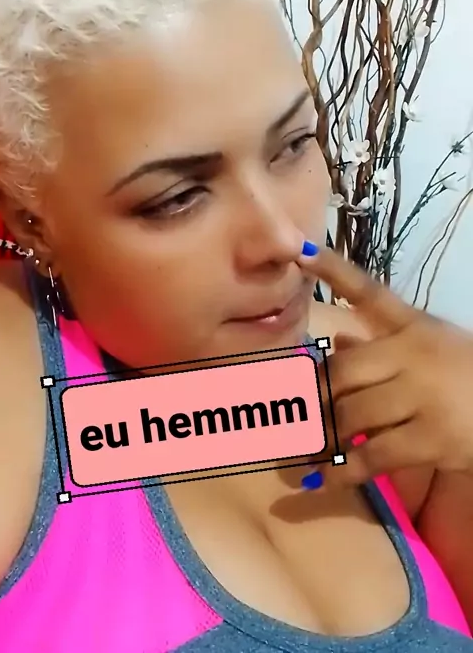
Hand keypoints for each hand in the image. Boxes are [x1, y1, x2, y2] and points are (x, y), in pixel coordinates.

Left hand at [298, 243, 472, 487]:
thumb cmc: (464, 371)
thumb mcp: (429, 346)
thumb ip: (382, 341)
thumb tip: (337, 340)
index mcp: (410, 327)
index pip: (369, 292)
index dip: (334, 271)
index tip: (302, 254)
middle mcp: (411, 356)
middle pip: (341, 372)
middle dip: (307, 399)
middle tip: (282, 417)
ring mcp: (421, 397)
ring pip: (349, 416)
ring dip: (315, 440)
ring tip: (291, 457)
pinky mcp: (430, 439)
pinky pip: (372, 456)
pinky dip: (340, 471)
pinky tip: (318, 481)